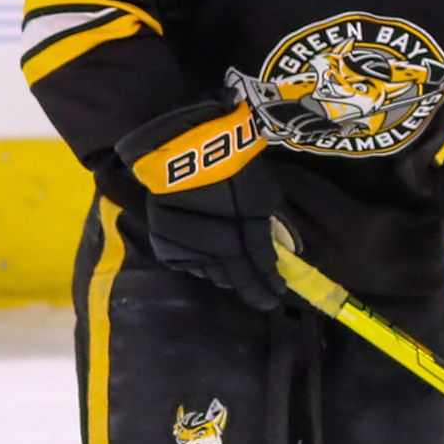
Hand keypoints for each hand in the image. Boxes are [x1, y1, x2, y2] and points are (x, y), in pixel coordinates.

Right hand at [115, 97, 292, 310]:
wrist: (183, 147)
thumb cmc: (231, 164)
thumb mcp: (262, 193)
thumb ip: (266, 225)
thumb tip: (272, 247)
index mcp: (245, 233)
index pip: (260, 268)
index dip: (269, 284)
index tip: (277, 296)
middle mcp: (216, 248)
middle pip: (236, 278)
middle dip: (249, 286)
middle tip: (260, 293)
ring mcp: (189, 248)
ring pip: (211, 274)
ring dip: (225, 276)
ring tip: (234, 276)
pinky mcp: (165, 244)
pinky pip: (188, 264)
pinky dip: (201, 264)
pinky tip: (209, 261)